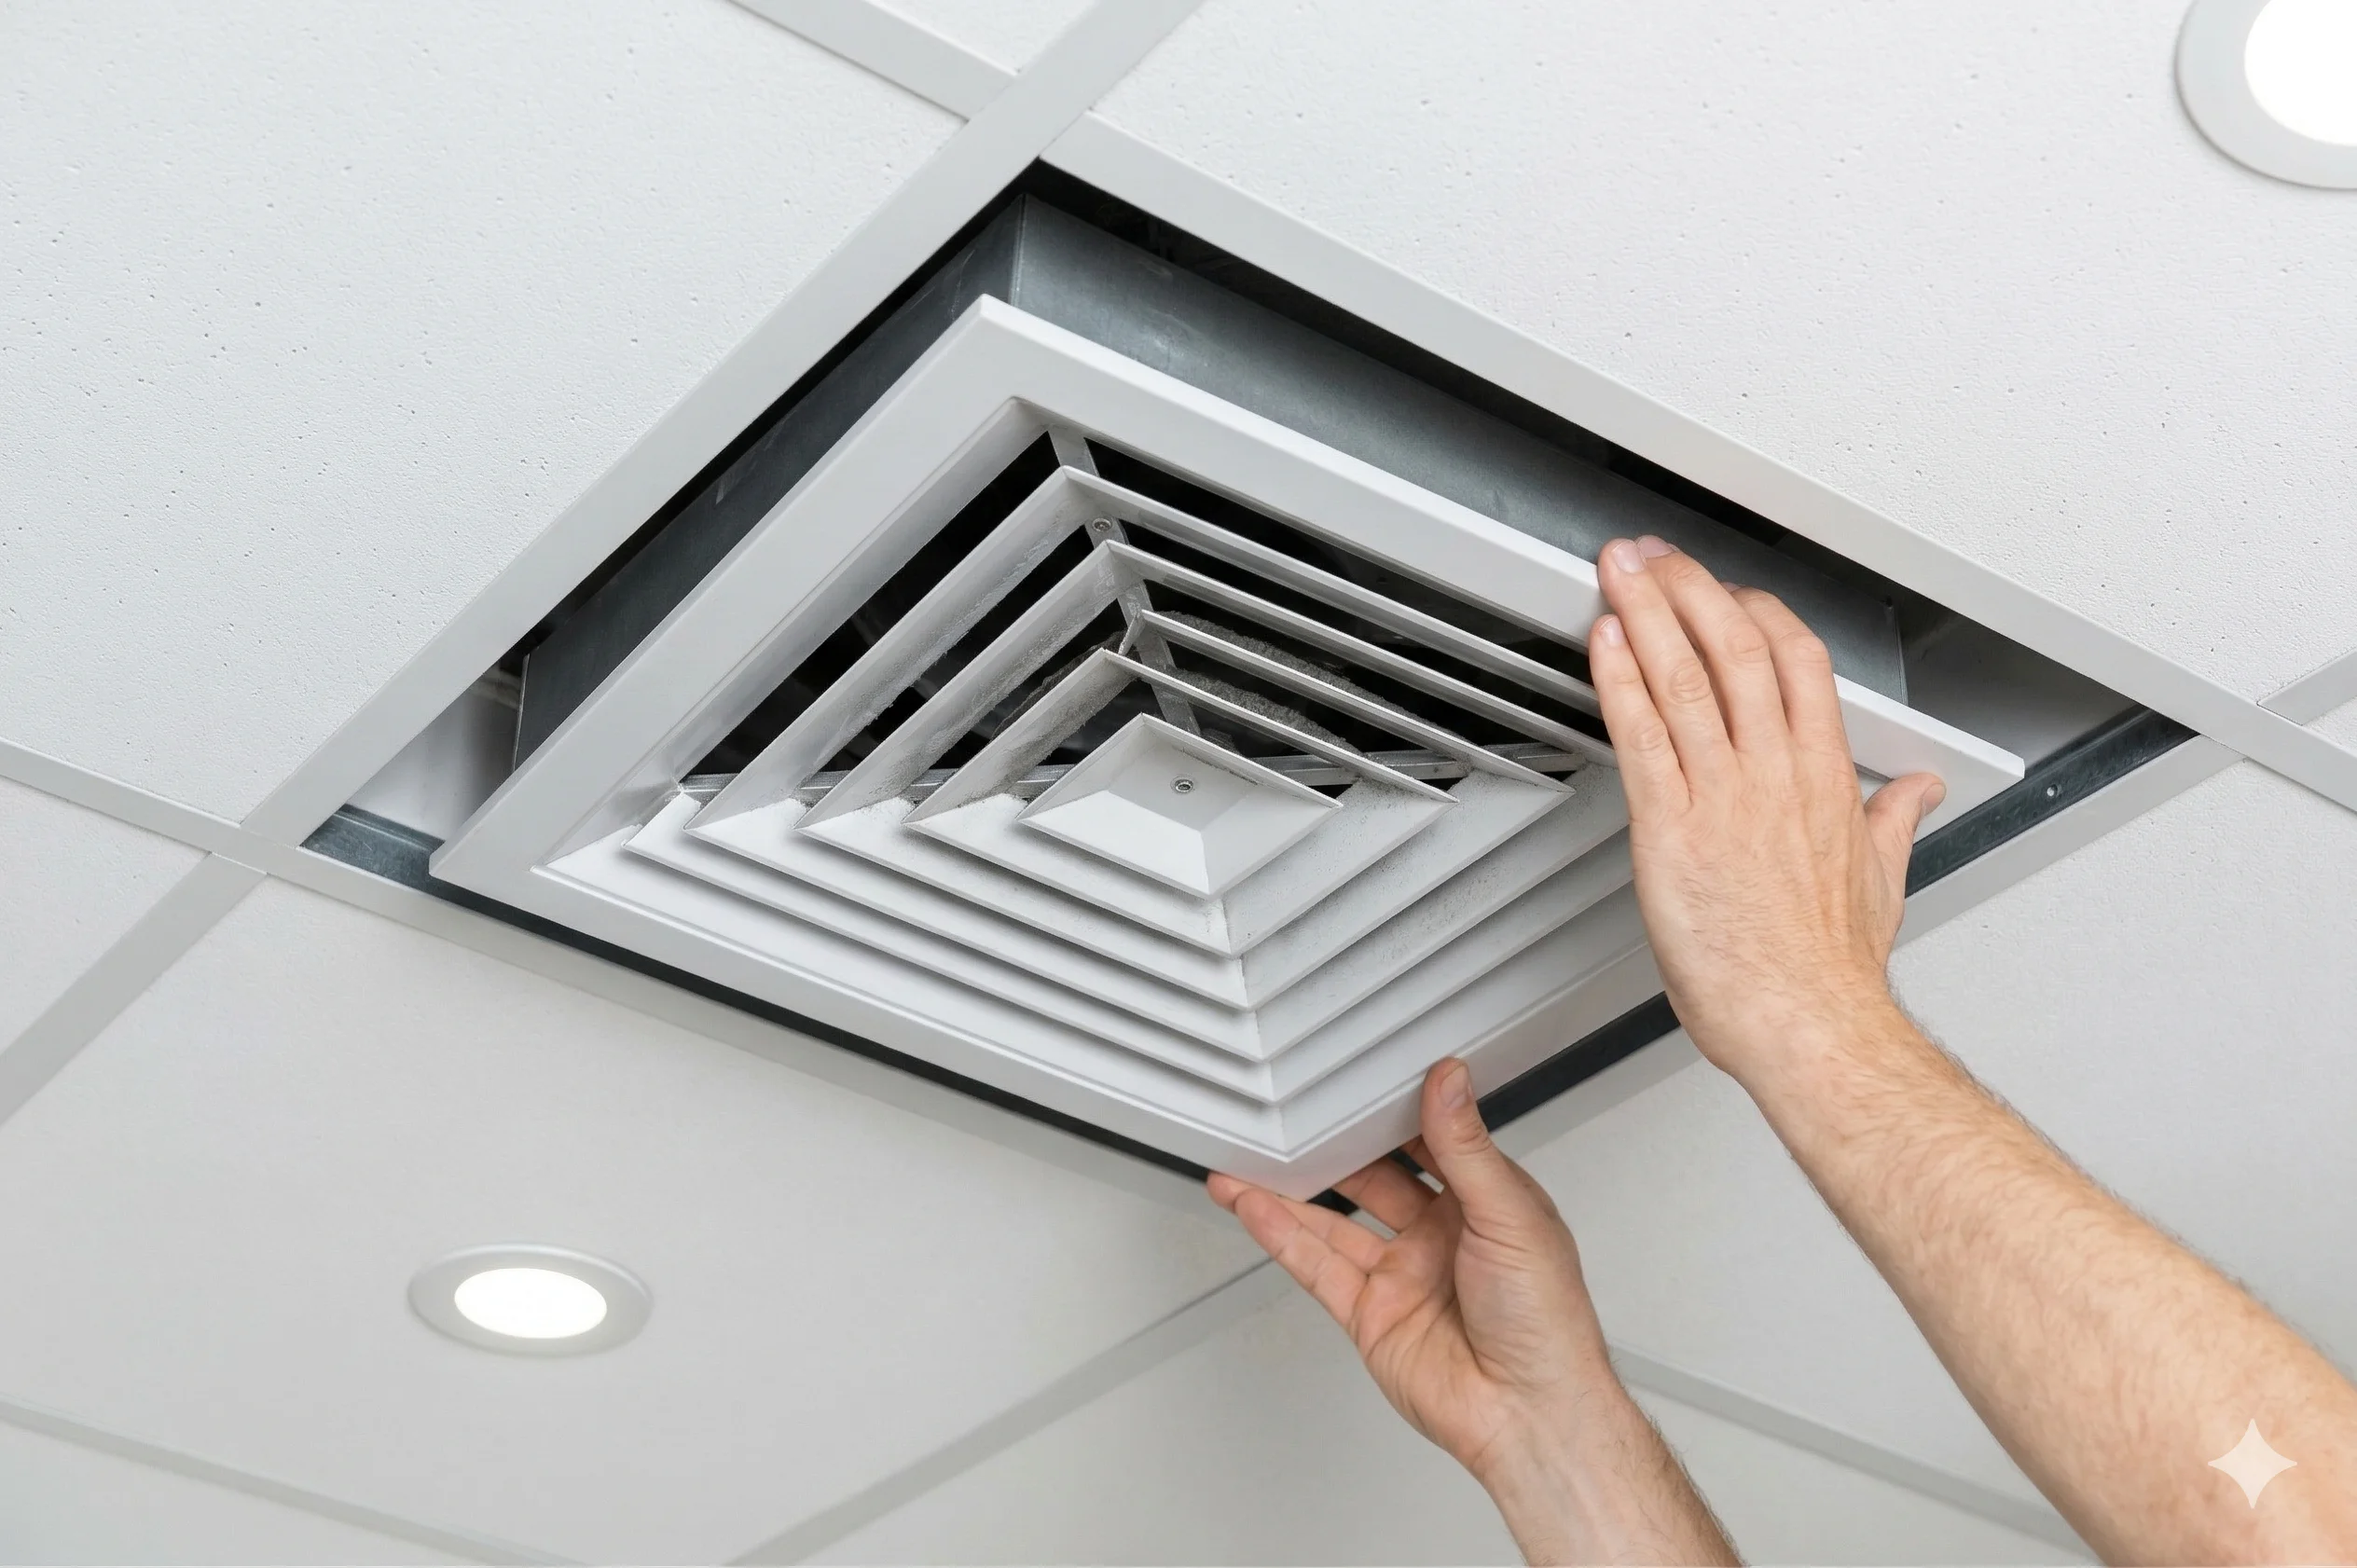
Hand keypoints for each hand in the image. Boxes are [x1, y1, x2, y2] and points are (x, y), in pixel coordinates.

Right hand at [1208, 1060, 1733, 1564]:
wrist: (1528, 1412)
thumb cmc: (1547, 1324)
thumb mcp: (1510, 1214)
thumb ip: (1466, 1146)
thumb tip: (1450, 1082)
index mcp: (1485, 1206)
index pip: (1431, 1144)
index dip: (1397, 1113)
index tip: (1366, 1080)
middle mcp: (1441, 1238)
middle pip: (1373, 1180)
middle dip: (1336, 1149)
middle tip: (1298, 1113)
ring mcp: (1402, 1277)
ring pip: (1333, 1222)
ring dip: (1290, 1192)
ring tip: (1252, 1158)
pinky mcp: (1370, 1315)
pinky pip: (1316, 1266)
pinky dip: (1280, 1235)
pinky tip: (1255, 1206)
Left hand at [1588, 535, 1943, 1082]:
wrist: (1807, 1021)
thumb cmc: (1833, 967)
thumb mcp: (1884, 879)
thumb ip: (1896, 819)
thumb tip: (1921, 791)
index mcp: (1826, 776)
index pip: (1795, 660)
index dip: (1756, 611)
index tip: (1726, 590)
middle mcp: (1775, 772)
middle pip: (1735, 646)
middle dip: (1690, 588)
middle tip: (1654, 554)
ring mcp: (1723, 794)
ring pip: (1684, 675)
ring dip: (1645, 612)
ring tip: (1620, 570)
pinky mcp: (1671, 828)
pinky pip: (1641, 735)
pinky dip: (1618, 681)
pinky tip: (1602, 643)